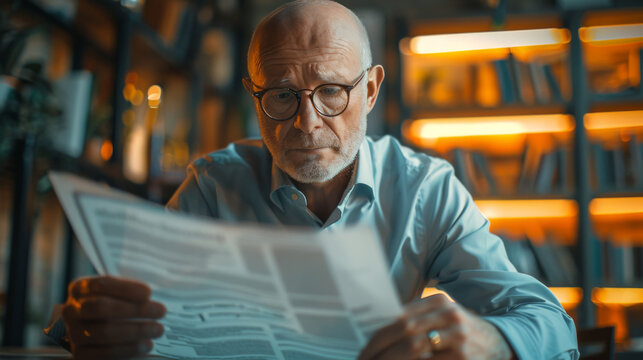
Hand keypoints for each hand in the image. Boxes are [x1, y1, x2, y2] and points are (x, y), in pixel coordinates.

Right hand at [61, 276, 165, 359]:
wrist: (95, 330)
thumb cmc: (113, 306)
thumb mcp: (117, 294)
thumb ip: (130, 294)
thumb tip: (148, 298)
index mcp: (79, 289)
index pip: (101, 284)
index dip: (125, 289)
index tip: (148, 293)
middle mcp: (71, 310)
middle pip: (102, 307)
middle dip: (134, 310)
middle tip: (161, 311)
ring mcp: (73, 333)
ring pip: (104, 332)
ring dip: (136, 331)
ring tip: (157, 329)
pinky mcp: (80, 354)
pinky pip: (104, 354)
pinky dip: (128, 350)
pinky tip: (146, 345)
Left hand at [358, 294, 513, 359]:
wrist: (500, 344)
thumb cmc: (462, 332)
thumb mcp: (442, 318)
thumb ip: (415, 320)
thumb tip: (376, 334)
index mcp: (439, 301)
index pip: (398, 316)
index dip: (377, 335)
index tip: (362, 349)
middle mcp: (448, 314)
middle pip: (403, 331)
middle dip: (379, 349)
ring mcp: (457, 336)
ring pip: (413, 349)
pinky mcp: (462, 357)